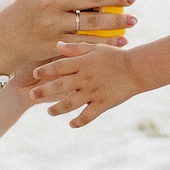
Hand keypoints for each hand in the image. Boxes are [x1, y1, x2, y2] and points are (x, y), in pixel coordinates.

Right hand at [0, 0, 131, 69]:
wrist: (4, 39)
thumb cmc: (30, 11)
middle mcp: (50, 3)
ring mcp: (52, 24)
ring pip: (93, 21)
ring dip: (117, 21)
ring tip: (132, 20)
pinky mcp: (55, 43)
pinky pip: (87, 42)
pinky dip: (107, 41)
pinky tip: (121, 39)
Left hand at [29, 39, 144, 126]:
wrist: (137, 69)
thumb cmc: (115, 56)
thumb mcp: (96, 48)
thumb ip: (76, 48)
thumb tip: (57, 45)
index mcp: (83, 63)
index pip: (59, 66)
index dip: (45, 71)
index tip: (35, 74)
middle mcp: (85, 78)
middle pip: (59, 86)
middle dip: (43, 91)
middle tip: (31, 95)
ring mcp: (93, 92)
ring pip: (70, 104)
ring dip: (57, 109)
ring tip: (49, 112)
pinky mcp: (103, 104)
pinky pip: (87, 116)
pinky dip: (78, 122)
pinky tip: (71, 124)